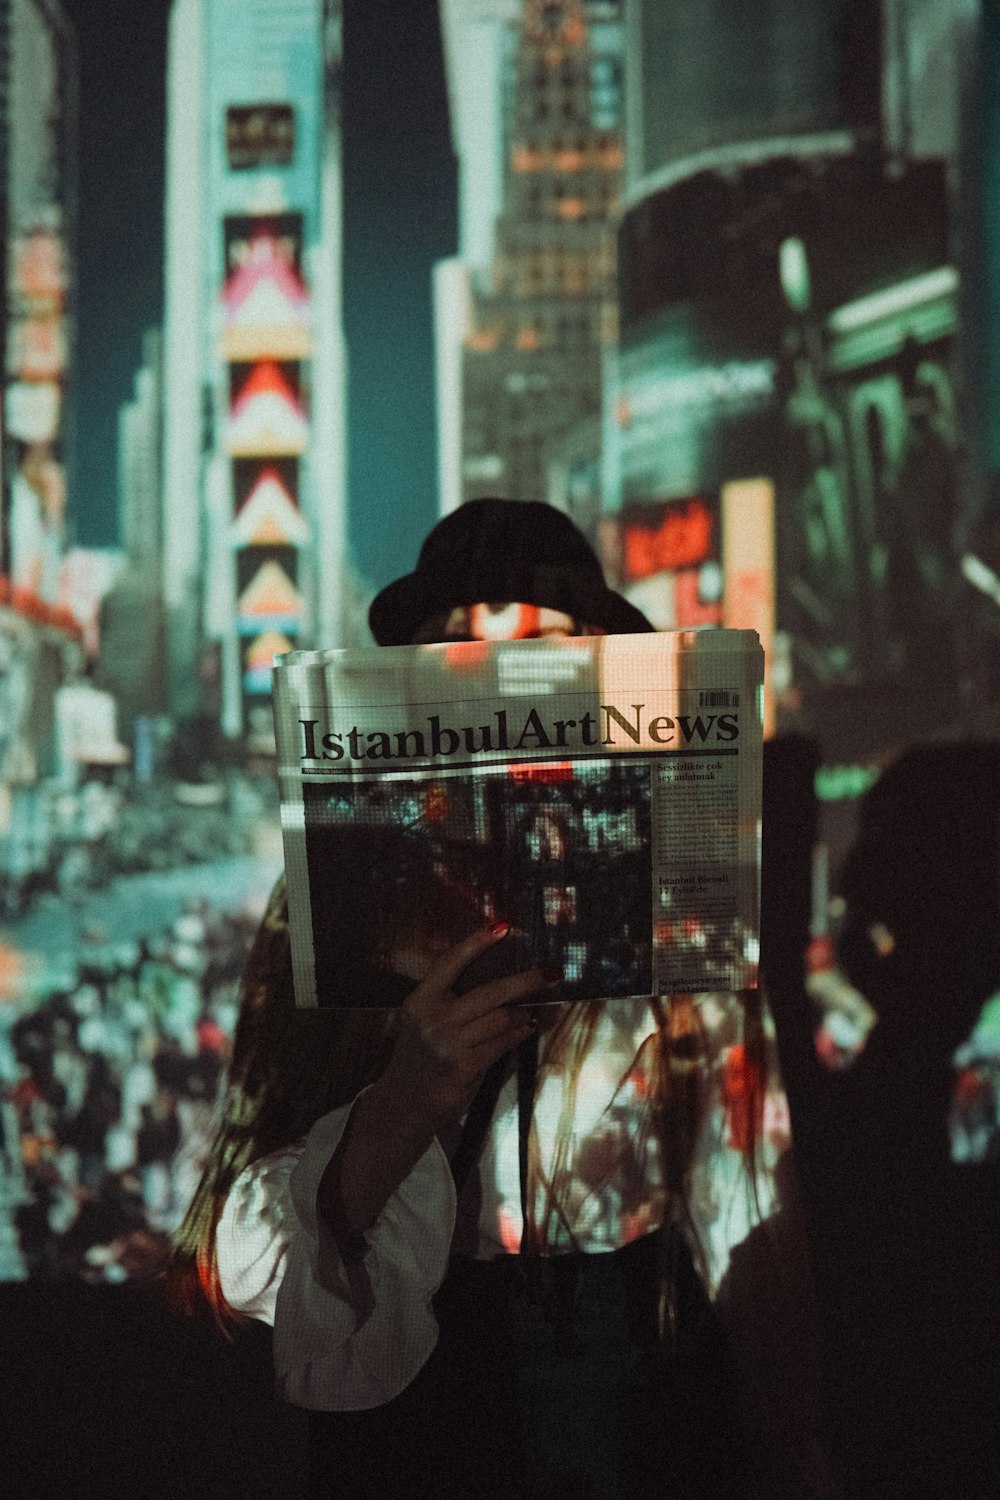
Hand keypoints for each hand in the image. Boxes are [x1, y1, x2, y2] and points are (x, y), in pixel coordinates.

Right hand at [380, 923, 550, 1135]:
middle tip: (551, 973)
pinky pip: (502, 1043)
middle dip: (526, 981)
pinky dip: (518, 1034)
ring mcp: (448, 1044)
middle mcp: (432, 1019)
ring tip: (528, 1013)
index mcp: (419, 1000)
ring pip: (501, 1018)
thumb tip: (499, 980)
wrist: (404, 1103)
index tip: (502, 925)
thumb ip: (448, 999)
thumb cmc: (420, 1056)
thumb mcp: (422, 1020)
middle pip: (490, 992)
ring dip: (520, 1015)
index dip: (477, 942)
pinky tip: (525, 1028)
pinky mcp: (464, 1067)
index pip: (451, 962)